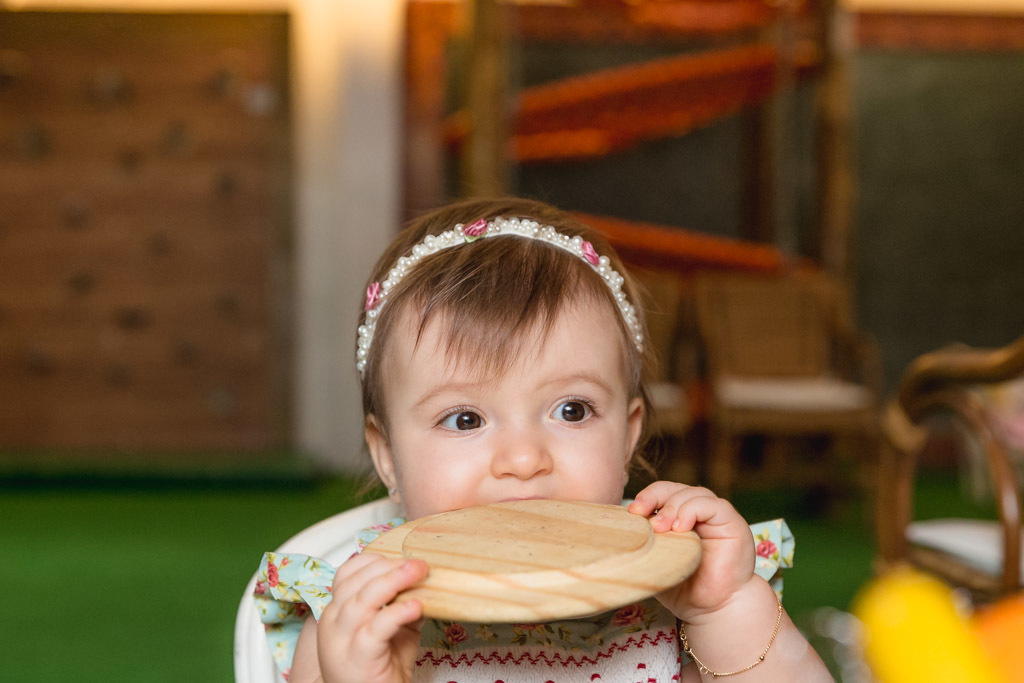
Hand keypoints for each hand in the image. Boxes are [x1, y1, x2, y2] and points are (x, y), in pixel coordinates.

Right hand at [313, 552, 428, 682]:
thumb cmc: (376, 669)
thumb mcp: (390, 628)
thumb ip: (401, 603)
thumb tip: (425, 580)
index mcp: (338, 610)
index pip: (347, 573)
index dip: (374, 560)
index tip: (400, 556)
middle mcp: (334, 621)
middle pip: (355, 581)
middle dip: (388, 566)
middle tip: (418, 563)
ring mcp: (342, 639)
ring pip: (362, 600)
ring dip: (392, 582)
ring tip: (417, 572)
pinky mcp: (358, 657)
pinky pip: (375, 629)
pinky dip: (397, 613)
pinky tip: (415, 606)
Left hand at [627, 481, 754, 620]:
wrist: (715, 610)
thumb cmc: (685, 589)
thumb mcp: (656, 563)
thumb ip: (642, 546)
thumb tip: (612, 537)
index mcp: (679, 517)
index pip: (661, 494)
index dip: (646, 497)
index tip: (632, 512)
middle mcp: (698, 512)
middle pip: (674, 489)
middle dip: (654, 497)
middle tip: (640, 513)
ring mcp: (716, 516)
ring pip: (692, 493)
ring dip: (672, 506)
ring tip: (661, 528)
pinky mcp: (732, 523)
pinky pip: (712, 506)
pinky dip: (692, 511)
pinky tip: (681, 528)